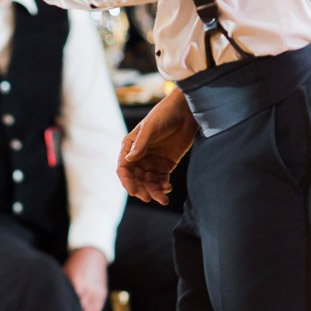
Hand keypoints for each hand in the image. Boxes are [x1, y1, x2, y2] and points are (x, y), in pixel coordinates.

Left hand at [62, 247, 107, 310]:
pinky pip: (97, 310)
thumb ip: (63, 287)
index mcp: (77, 282)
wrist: (92, 254)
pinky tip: (84, 309)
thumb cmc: (74, 264)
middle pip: (81, 310)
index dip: (66, 309)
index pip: (72, 303)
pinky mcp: (103, 294)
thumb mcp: (66, 272)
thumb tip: (54, 301)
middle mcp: (89, 288)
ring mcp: (97, 292)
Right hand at [118, 88, 197, 204]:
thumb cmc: (164, 114)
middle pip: (136, 179)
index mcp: (130, 147)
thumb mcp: (151, 128)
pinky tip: (168, 189)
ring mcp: (152, 162)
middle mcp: (139, 157)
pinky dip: (164, 187)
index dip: (127, 181)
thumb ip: (140, 144)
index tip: (133, 192)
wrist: (186, 111)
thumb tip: (128, 160)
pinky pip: (162, 180)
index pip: (124, 169)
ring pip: (149, 183)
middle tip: (149, 198)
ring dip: (154, 192)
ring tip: (163, 199)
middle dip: (142, 190)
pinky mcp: (166, 165)